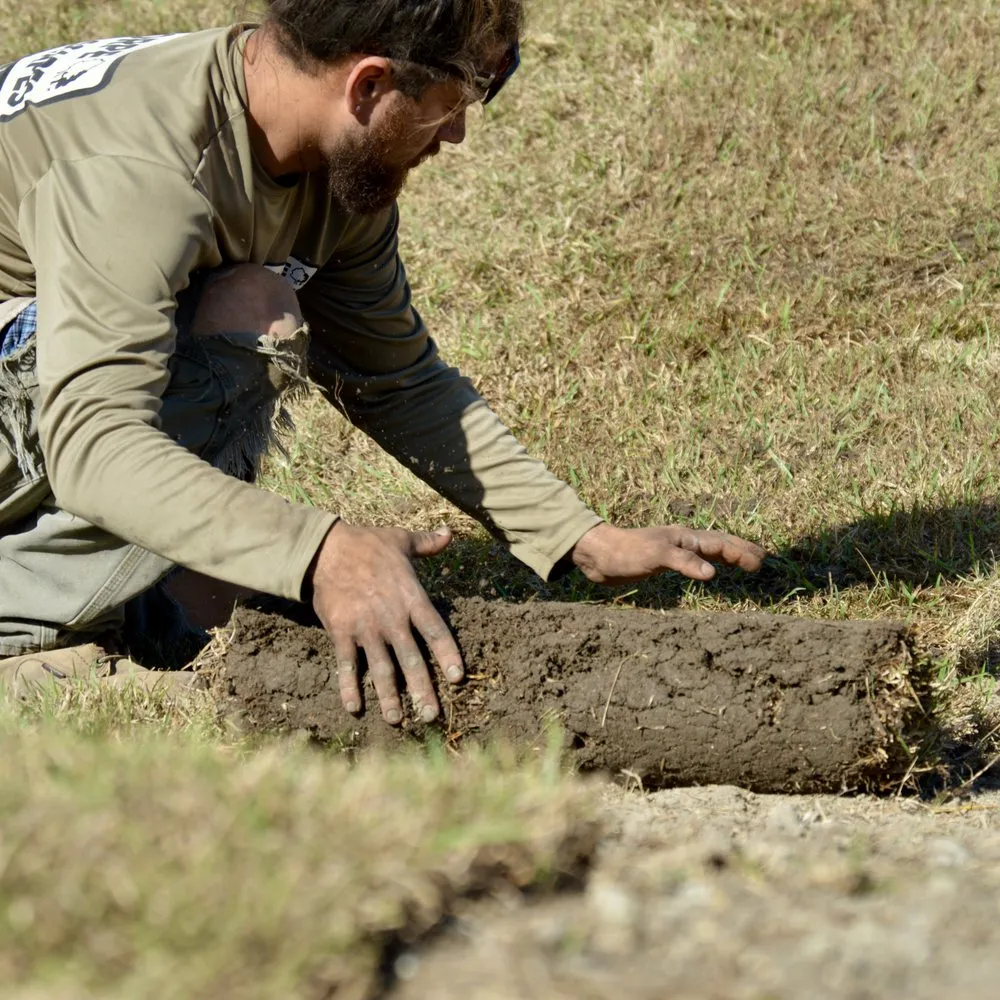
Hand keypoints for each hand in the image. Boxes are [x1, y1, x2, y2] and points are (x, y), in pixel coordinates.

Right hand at [309, 521, 462, 724]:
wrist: (325, 548)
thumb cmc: (367, 543)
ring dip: (389, 697)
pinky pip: (347, 665)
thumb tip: (449, 533)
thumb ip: (427, 543)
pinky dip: (350, 687)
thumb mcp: (401, 540)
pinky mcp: (341, 632)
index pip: (436, 631)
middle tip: (432, 716)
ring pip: (382, 669)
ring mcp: (366, 627)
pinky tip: (354, 708)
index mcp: (411, 597)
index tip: (457, 679)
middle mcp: (392, 618)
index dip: (448, 655)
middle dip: (422, 690)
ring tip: (398, 720)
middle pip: (412, 660)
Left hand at [571, 522, 765, 585]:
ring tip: (745, 563)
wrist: (598, 555)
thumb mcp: (656, 555)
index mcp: (685, 537)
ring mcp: (674, 551)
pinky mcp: (663, 563)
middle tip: (763, 558)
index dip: (741, 552)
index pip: (721, 544)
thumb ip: (684, 563)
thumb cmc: (626, 552)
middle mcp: (683, 542)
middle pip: (719, 544)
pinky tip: (709, 572)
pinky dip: (708, 566)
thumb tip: (713, 573)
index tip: (760, 562)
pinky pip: (695, 563)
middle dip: (741, 550)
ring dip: (728, 556)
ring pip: (709, 552)